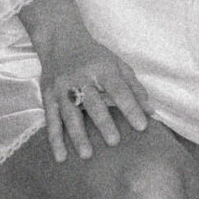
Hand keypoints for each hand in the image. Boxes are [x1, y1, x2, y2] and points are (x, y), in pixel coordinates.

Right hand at [34, 10, 150, 161]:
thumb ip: (134, 88)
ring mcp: (61, 87)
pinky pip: (51, 120)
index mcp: (101, 68)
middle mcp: (80, 77)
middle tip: (114, 142)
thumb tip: (151, 112)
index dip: (130, 107)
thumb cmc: (95, 57)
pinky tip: (61, 157)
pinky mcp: (47, 96)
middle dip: (103, 122)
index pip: (118, 89)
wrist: (60, 41)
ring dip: (77, 135)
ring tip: (87, 155)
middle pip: (92, 102)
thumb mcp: (117, 65)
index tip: (142, 126)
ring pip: (69, 113)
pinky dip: (55, 140)